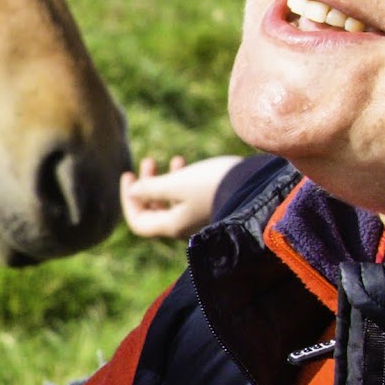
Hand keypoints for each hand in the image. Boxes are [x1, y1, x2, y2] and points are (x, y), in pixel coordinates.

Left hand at [120, 154, 238, 240]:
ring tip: (173, 159)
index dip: (128, 200)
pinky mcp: (211, 205)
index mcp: (172, 226)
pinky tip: (185, 162)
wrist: (256, 185)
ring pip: (172, 200)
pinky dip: (182, 180)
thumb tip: (133, 192)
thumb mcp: (177, 183)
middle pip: (153, 210)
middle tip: (148, 161)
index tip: (129, 175)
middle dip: (146, 185)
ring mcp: (197, 217)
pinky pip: (188, 195)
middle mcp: (183, 225)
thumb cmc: (212, 184)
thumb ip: (151, 188)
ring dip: (165, 179)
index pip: (138, 222)